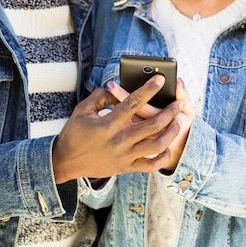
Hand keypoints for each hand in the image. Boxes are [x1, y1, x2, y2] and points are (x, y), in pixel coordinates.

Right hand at [52, 75, 182, 182]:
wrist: (66, 162)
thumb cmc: (73, 133)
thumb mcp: (82, 110)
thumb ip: (101, 96)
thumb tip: (118, 87)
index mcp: (107, 125)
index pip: (133, 103)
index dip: (148, 89)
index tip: (160, 79)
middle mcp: (119, 141)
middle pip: (152, 125)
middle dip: (170, 112)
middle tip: (179, 102)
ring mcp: (124, 156)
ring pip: (156, 145)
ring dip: (171, 133)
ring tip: (178, 122)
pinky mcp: (126, 167)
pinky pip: (151, 165)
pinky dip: (163, 157)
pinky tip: (167, 146)